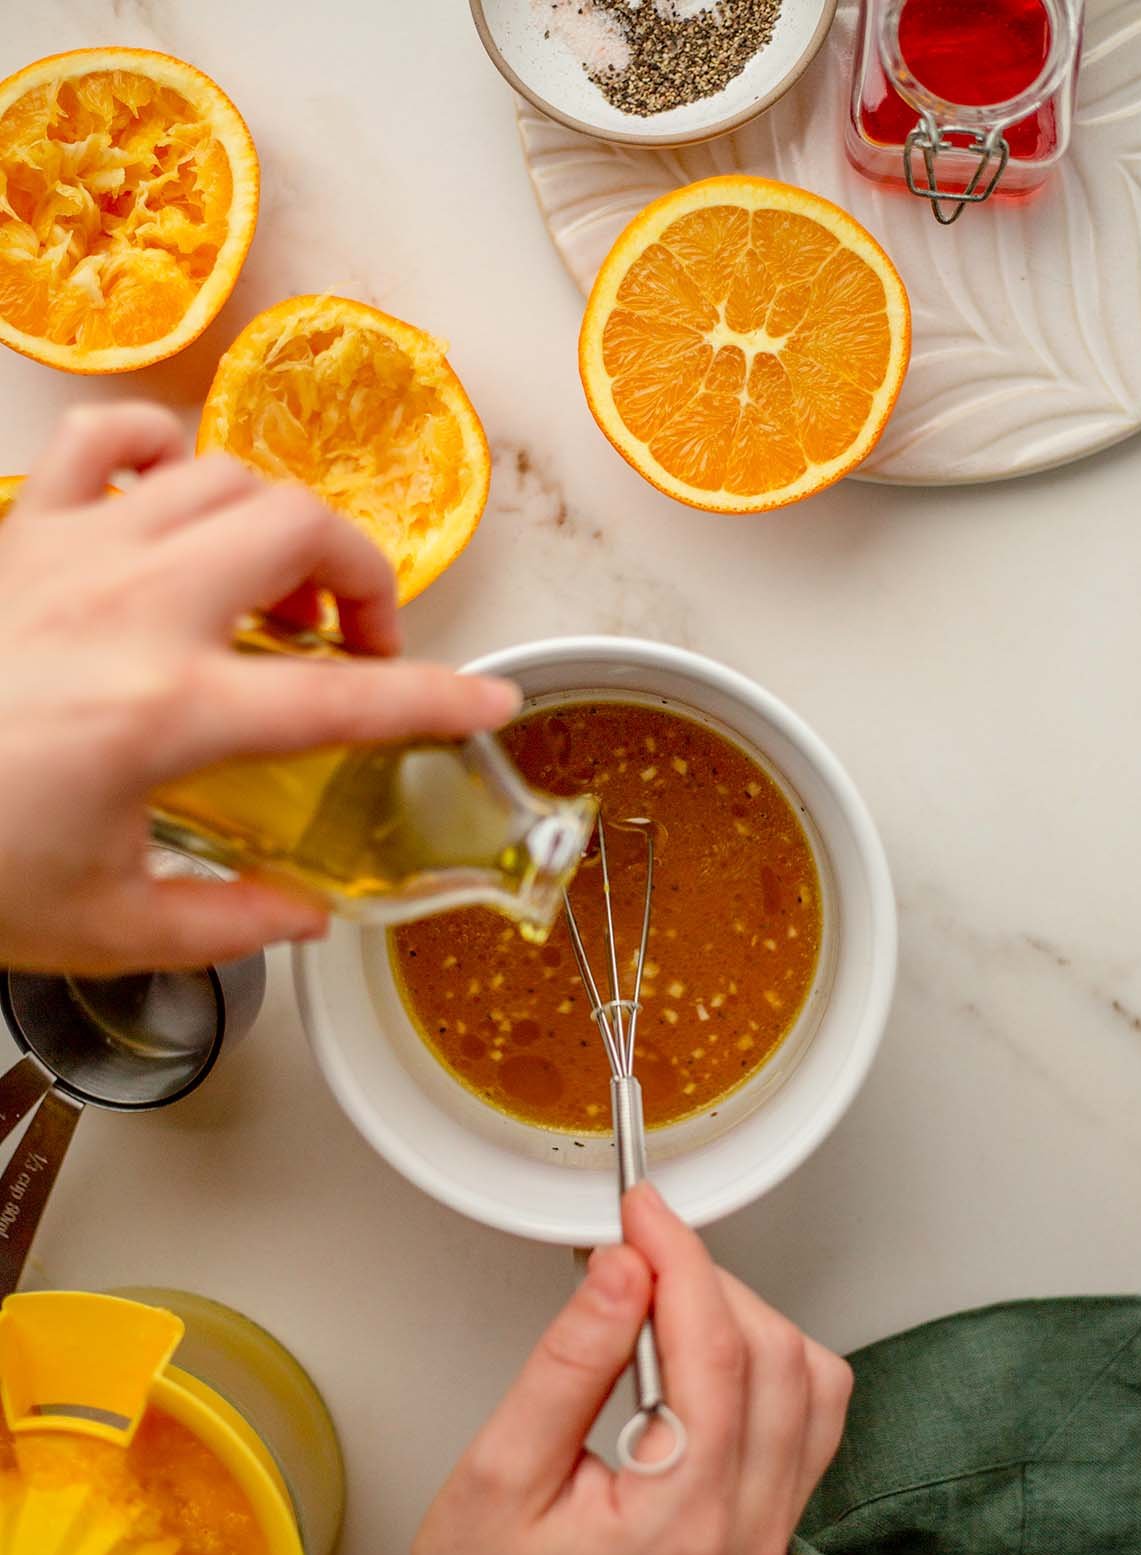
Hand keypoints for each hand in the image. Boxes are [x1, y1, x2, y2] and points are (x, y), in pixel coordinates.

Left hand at [0, 403, 517, 973]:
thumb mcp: (100, 926)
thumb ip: (226, 922)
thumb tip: (307, 916)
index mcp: (167, 714)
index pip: (345, 702)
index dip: (438, 701)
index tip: (491, 702)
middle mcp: (132, 609)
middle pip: (301, 529)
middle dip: (365, 575)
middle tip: (358, 641)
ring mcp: (72, 552)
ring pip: (225, 474)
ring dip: (280, 522)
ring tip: (280, 584)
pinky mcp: (20, 532)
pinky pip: (109, 440)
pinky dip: (165, 454)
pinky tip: (178, 504)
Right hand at [383, 1184, 851, 1554]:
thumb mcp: (499, 1468)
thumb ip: (570, 1361)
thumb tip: (625, 1268)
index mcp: (681, 1524)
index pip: (717, 1348)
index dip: (680, 1256)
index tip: (642, 1210)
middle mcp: (745, 1538)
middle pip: (774, 1354)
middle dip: (706, 1279)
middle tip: (637, 1249)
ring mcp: (764, 1541)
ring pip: (808, 1381)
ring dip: (743, 1317)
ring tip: (662, 1302)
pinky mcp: (763, 1535)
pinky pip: (809, 1421)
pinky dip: (767, 1362)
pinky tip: (703, 1352)